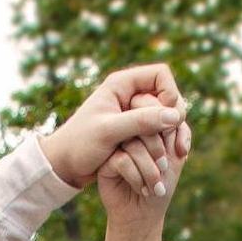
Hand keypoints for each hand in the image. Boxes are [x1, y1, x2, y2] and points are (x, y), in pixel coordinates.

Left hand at [40, 64, 186, 190]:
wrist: (65, 166)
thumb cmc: (80, 145)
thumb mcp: (110, 132)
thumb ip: (141, 122)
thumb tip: (174, 115)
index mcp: (122, 84)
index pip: (161, 74)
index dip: (171, 93)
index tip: (169, 117)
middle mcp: (130, 95)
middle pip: (167, 95)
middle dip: (174, 115)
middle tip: (175, 139)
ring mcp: (133, 113)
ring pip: (165, 115)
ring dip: (172, 131)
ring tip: (176, 152)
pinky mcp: (134, 131)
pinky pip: (158, 131)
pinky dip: (166, 142)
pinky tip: (171, 157)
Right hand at [99, 91, 191, 221]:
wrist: (143, 215)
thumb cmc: (161, 185)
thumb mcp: (176, 157)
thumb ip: (178, 131)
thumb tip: (172, 116)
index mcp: (149, 123)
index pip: (159, 110)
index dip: (171, 129)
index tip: (180, 153)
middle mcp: (131, 130)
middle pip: (145, 122)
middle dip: (159, 148)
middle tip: (165, 168)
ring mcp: (117, 144)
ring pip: (134, 142)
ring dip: (149, 168)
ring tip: (156, 186)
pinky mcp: (106, 161)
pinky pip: (122, 160)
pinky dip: (136, 177)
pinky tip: (141, 189)